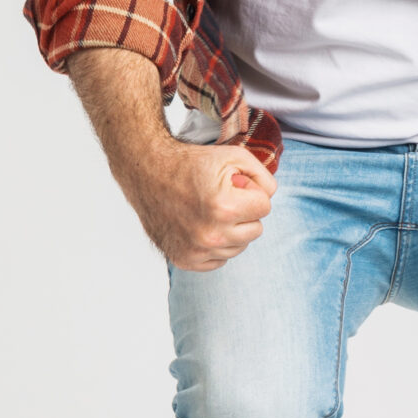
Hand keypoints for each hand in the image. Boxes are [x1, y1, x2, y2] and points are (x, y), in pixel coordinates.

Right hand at [127, 137, 275, 271]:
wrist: (147, 171)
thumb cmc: (190, 163)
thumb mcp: (233, 156)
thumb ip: (262, 176)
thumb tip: (270, 197)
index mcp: (224, 208)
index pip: (265, 207)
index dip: (251, 192)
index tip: (234, 185)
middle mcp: (211, 235)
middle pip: (255, 230)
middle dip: (244, 212)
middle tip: (222, 197)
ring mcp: (196, 251)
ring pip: (239, 247)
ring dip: (231, 230)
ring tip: (209, 211)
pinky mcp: (185, 260)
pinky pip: (219, 260)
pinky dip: (215, 246)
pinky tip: (200, 225)